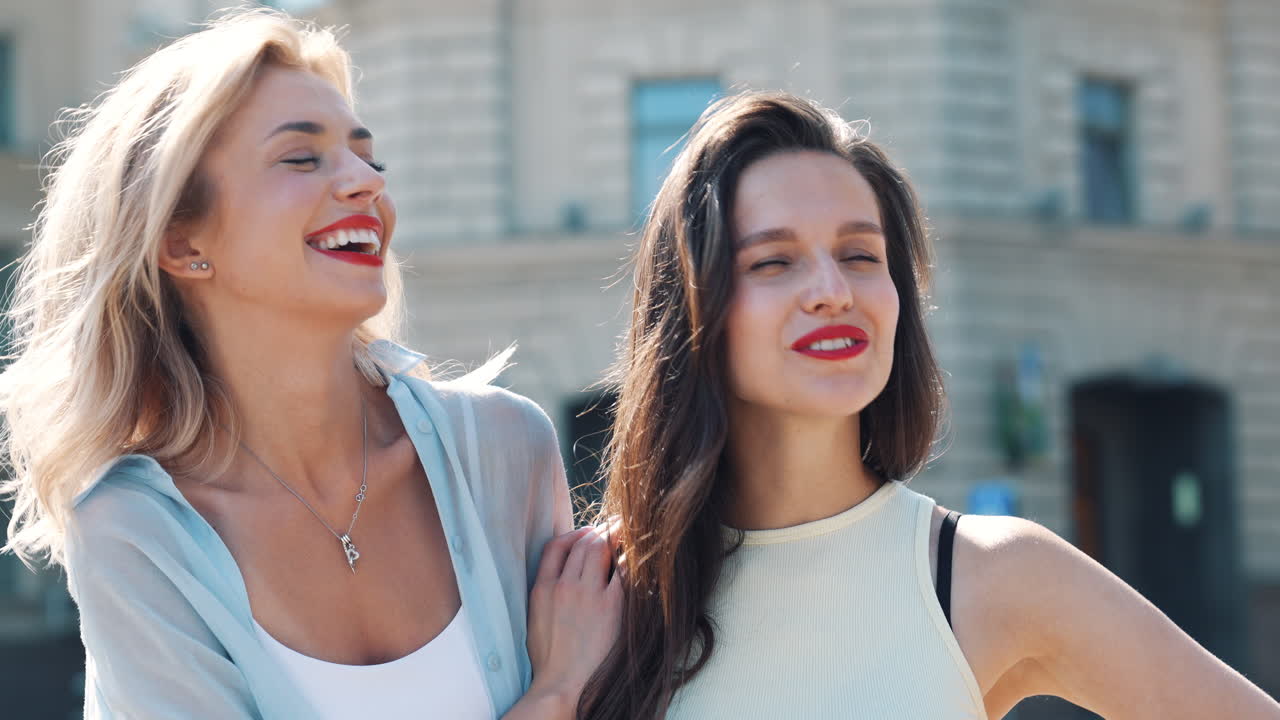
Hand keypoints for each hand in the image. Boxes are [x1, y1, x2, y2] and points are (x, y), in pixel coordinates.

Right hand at [525, 523, 623, 708]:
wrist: (564, 685)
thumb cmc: (550, 660)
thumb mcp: (535, 620)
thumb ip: (545, 593)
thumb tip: (558, 577)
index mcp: (542, 589)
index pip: (555, 546)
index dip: (573, 535)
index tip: (586, 535)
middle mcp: (564, 585)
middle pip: (582, 543)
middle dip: (599, 532)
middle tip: (613, 530)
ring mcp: (587, 593)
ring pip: (602, 548)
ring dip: (616, 537)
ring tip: (628, 535)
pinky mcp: (611, 604)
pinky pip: (622, 569)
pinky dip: (629, 558)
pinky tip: (637, 558)